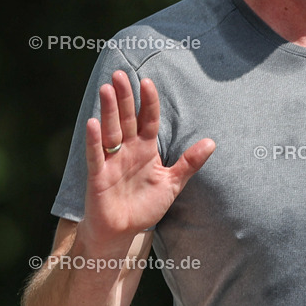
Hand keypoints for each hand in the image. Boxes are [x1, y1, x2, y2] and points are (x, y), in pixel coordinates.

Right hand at [80, 70, 214, 250]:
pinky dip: (94, 140)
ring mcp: (111, 161)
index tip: (148, 82)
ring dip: (109, 111)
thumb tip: (212, 142)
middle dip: (124, 97)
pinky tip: (93, 124)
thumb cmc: (145, 206)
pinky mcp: (98, 175)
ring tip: (106, 88)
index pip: (148, 120)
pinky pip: (95, 155)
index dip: (148, 102)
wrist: (122, 232)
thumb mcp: (172, 183)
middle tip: (120, 74)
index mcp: (146, 149)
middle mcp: (127, 150)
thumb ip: (189, 163)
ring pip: (110, 131)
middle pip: (126, 119)